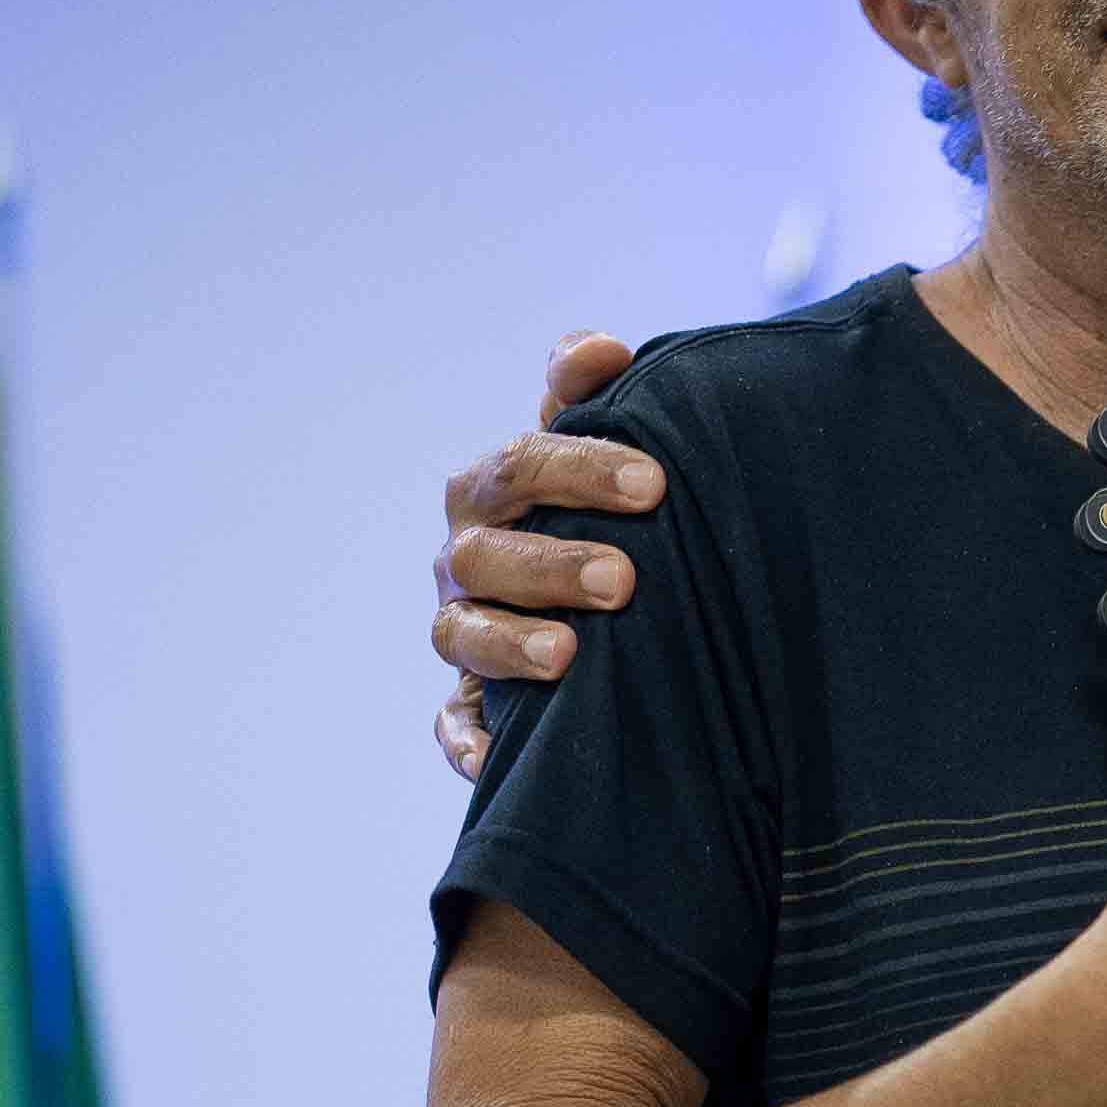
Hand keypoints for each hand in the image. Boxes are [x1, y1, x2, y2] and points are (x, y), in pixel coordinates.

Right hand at [430, 331, 654, 774]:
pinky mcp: (469, 702)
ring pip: (462, 632)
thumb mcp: (604, 451)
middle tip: (625, 578)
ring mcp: (464, 627)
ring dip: (509, 642)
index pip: (521, 464)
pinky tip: (494, 759)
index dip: (578, 467)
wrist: (607, 603)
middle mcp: (469, 555)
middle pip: (488, 551)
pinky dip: (466, 741)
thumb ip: (590, 395)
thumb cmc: (604, 513)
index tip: (654, 482)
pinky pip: (451, 724)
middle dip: (552, 563)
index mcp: (496, 490)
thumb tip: (600, 347)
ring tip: (569, 654)